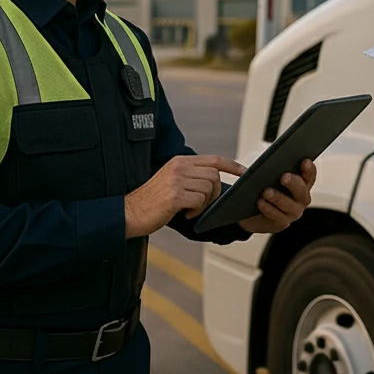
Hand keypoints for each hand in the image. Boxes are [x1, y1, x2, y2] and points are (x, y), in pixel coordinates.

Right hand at [124, 155, 244, 237]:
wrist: (131, 212)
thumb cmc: (152, 200)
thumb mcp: (171, 180)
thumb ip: (190, 176)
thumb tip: (215, 181)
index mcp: (179, 161)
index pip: (213, 159)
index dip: (231, 165)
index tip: (242, 172)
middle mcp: (179, 167)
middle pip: (214, 176)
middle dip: (214, 192)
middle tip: (203, 204)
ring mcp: (177, 180)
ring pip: (208, 189)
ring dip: (204, 203)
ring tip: (191, 209)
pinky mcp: (175, 195)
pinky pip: (200, 201)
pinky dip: (197, 211)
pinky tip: (186, 214)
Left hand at [240, 159, 316, 233]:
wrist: (250, 213)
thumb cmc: (260, 190)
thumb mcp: (260, 177)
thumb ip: (258, 170)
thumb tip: (247, 167)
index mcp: (300, 184)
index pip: (309, 176)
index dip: (309, 170)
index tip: (304, 161)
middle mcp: (301, 199)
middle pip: (302, 191)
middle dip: (294, 183)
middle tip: (284, 177)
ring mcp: (293, 212)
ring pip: (291, 206)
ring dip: (279, 198)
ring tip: (266, 192)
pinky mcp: (282, 223)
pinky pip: (278, 217)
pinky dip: (269, 209)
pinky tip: (260, 202)